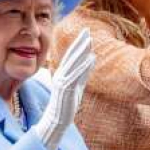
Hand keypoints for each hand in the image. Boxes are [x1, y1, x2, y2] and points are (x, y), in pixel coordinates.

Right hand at [33, 28, 95, 149]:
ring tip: (90, 40)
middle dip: (79, 43)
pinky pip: (76, 75)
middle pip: (71, 55)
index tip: (85, 33)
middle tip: (86, 30)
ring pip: (73, 63)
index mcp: (63, 73)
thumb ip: (84, 72)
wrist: (56, 119)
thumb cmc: (67, 103)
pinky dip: (83, 66)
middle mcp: (61, 74)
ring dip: (81, 51)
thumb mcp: (77, 84)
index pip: (71, 55)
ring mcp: (62, 81)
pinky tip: (91, 58)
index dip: (78, 43)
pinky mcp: (66, 89)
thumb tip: (92, 58)